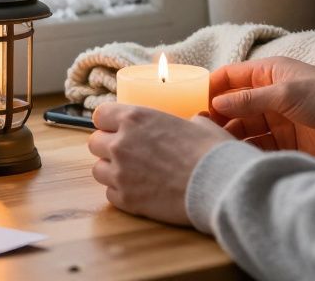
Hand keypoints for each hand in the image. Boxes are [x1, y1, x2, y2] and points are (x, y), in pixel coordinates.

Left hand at [88, 103, 231, 224]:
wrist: (220, 186)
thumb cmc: (213, 152)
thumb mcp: (199, 124)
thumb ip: (183, 121)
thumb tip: (192, 123)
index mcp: (135, 118)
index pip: (100, 114)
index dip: (109, 122)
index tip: (118, 129)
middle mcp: (121, 143)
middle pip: (94, 143)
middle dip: (108, 147)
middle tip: (128, 154)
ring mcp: (120, 173)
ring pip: (98, 170)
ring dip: (112, 171)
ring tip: (133, 175)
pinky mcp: (126, 199)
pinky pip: (110, 194)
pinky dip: (122, 194)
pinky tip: (141, 192)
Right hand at [208, 56, 314, 163]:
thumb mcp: (288, 93)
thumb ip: (250, 100)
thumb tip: (216, 103)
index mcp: (269, 73)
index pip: (229, 78)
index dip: (209, 88)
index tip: (190, 103)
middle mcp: (270, 96)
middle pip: (232, 106)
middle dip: (216, 117)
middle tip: (199, 132)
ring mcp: (278, 121)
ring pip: (243, 128)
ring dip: (230, 136)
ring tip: (213, 148)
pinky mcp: (288, 144)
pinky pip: (258, 147)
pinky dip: (246, 151)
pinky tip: (234, 158)